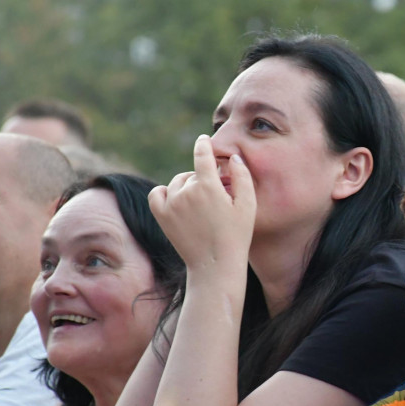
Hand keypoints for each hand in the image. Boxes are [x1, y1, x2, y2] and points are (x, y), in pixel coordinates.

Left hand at [148, 134, 255, 271]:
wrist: (215, 265)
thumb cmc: (237, 235)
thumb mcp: (248, 205)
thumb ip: (242, 176)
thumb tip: (232, 158)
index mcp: (209, 186)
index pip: (202, 154)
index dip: (204, 144)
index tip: (204, 140)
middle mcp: (186, 192)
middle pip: (193, 173)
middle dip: (204, 179)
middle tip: (215, 197)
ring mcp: (171, 204)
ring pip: (177, 183)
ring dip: (187, 187)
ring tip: (200, 203)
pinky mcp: (162, 216)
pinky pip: (157, 193)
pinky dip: (166, 193)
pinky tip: (177, 200)